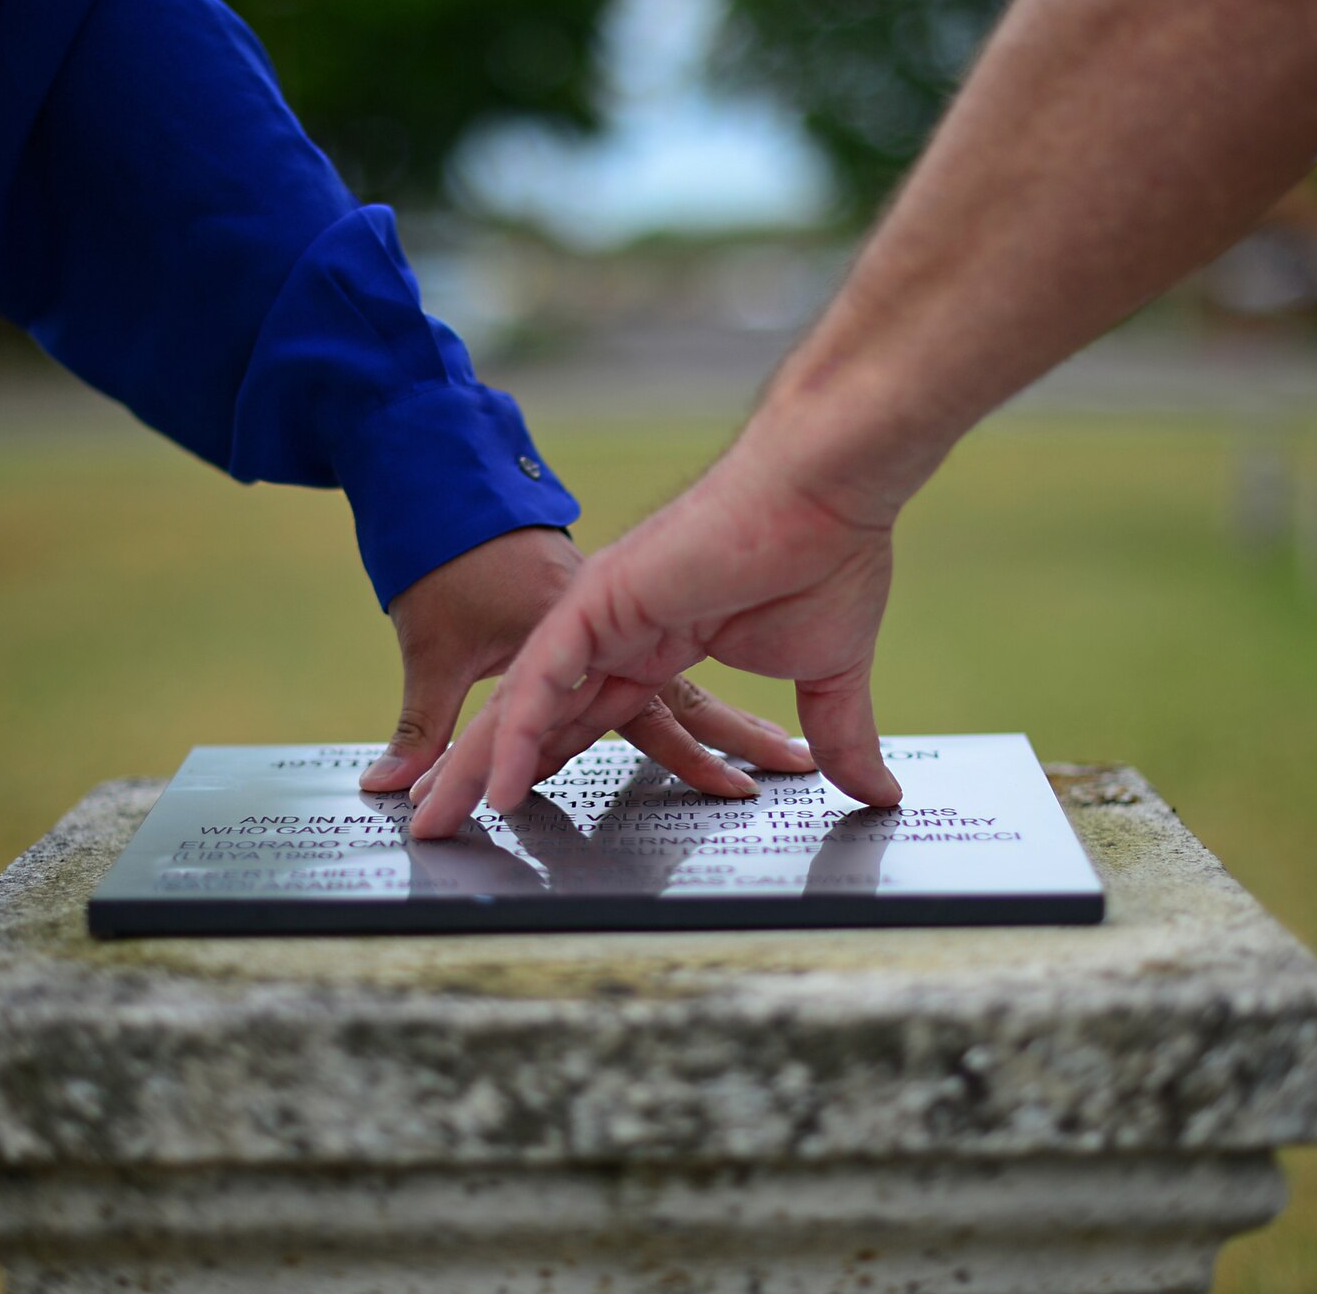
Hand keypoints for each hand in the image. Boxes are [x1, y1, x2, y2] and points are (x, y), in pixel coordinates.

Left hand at [409, 439, 902, 838]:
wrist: (832, 490)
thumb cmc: (831, 556)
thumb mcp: (829, 678)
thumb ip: (838, 738)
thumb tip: (879, 791)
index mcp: (660, 646)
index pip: (590, 720)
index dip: (550, 765)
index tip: (517, 811)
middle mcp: (619, 632)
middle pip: (537, 718)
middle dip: (486, 774)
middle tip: (439, 826)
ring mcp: (605, 614)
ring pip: (525, 701)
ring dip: (479, 762)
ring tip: (437, 819)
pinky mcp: (604, 599)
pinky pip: (548, 677)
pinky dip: (522, 731)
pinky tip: (499, 781)